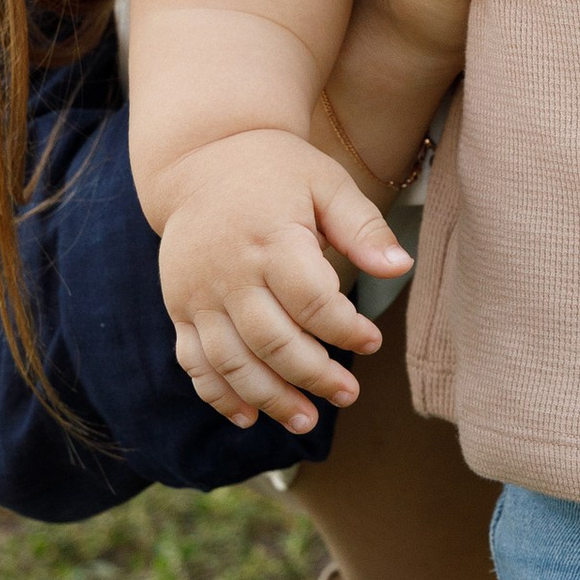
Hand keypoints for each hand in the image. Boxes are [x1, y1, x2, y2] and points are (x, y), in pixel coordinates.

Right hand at [156, 130, 412, 434]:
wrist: (201, 158)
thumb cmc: (278, 173)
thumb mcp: (328, 184)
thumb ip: (364, 228)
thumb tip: (401, 267)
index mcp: (271, 239)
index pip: (312, 302)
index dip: (345, 330)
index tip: (372, 340)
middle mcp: (230, 272)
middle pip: (273, 341)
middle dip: (313, 375)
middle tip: (347, 395)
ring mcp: (198, 293)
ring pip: (231, 361)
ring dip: (268, 397)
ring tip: (305, 421)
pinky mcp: (178, 307)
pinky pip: (194, 360)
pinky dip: (218, 394)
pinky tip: (248, 417)